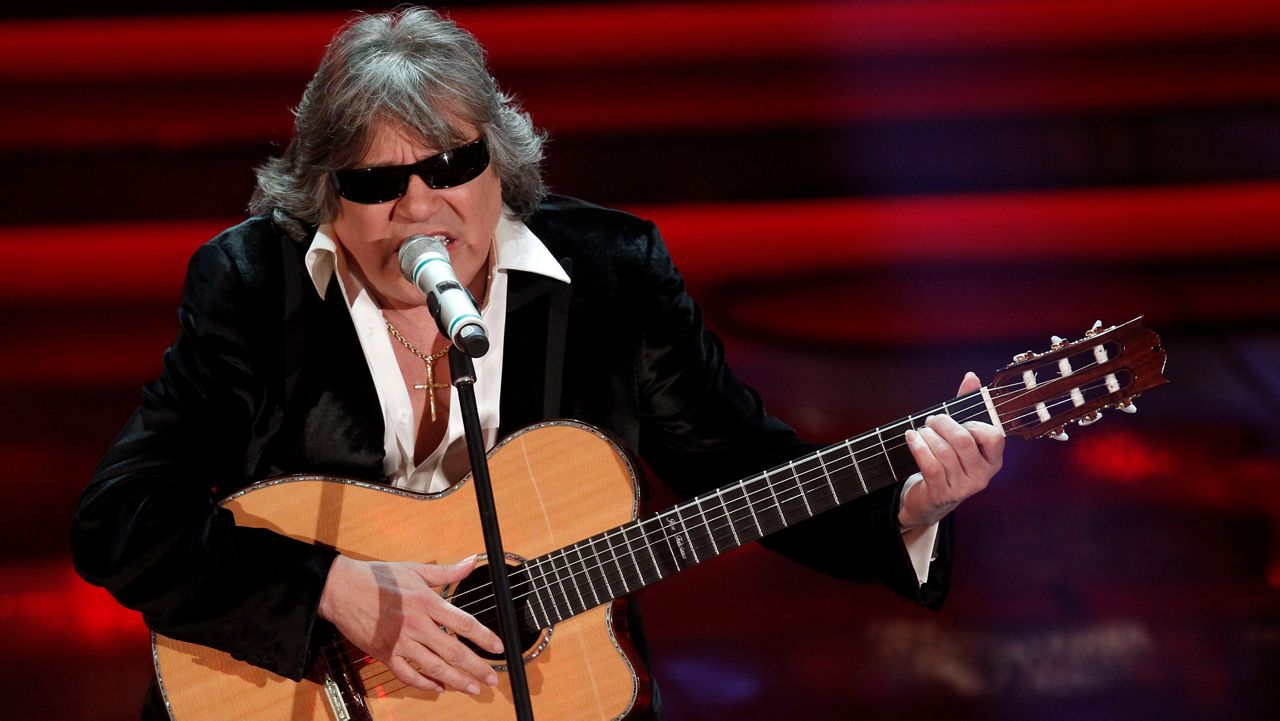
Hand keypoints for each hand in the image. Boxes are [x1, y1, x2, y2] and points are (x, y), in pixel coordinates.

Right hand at [317, 555, 502, 693]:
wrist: (341, 589)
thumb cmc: (377, 578)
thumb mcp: (414, 569)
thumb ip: (446, 571)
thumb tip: (471, 562)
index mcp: (426, 602)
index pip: (463, 623)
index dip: (484, 637)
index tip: (498, 647)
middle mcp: (416, 625)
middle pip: (453, 651)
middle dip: (476, 667)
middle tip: (492, 677)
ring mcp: (400, 642)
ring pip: (434, 667)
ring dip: (456, 680)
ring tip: (473, 688)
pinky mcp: (385, 654)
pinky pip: (408, 675)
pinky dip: (425, 684)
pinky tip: (439, 687)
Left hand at [898, 371, 1004, 529]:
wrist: (930, 499)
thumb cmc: (948, 462)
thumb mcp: (960, 435)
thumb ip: (967, 407)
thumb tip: (971, 377)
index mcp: (993, 460)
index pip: (994, 436)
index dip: (973, 423)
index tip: (959, 421)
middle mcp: (982, 476)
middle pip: (963, 441)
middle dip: (943, 424)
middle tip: (932, 420)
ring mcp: (963, 488)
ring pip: (944, 452)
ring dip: (928, 435)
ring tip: (920, 431)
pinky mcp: (941, 494)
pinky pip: (930, 466)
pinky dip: (918, 448)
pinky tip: (911, 438)